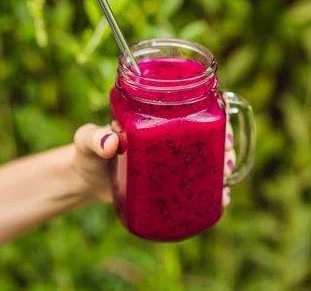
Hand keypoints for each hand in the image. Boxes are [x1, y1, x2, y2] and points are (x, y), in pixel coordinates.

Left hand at [70, 122, 235, 205]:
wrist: (82, 181)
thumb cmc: (85, 153)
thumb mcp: (87, 141)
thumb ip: (94, 138)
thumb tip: (110, 143)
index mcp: (156, 119)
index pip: (192, 111)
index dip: (215, 119)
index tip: (225, 131)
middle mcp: (168, 139)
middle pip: (206, 137)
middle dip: (225, 146)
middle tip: (228, 158)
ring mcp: (169, 162)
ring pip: (205, 162)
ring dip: (222, 169)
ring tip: (227, 183)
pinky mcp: (167, 184)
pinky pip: (194, 185)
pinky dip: (210, 192)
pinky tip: (222, 200)